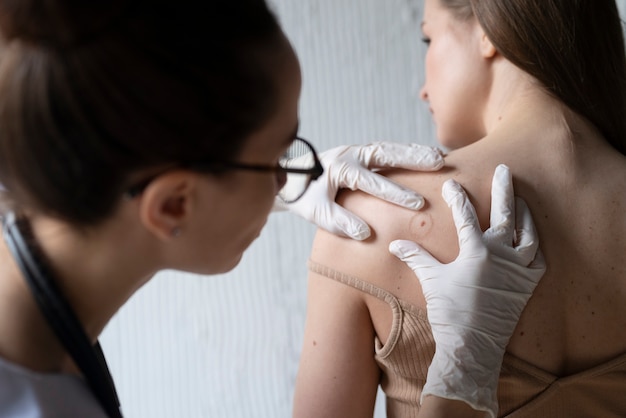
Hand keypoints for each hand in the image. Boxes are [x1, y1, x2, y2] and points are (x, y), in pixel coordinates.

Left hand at [275, 142, 443, 239]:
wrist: (289, 179)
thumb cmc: (303, 197)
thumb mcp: (316, 213)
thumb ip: (339, 222)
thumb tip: (365, 234)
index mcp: (340, 167)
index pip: (372, 181)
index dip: (395, 193)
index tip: (417, 203)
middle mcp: (351, 154)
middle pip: (386, 154)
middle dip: (413, 159)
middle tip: (438, 164)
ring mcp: (357, 151)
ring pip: (390, 149)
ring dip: (414, 152)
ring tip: (439, 158)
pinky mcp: (361, 154)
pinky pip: (387, 151)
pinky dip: (406, 153)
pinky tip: (424, 156)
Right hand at [388, 164, 545, 417]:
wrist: (474, 346)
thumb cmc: (450, 312)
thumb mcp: (431, 281)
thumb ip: (416, 257)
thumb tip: (395, 243)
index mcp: (476, 251)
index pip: (466, 215)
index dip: (458, 197)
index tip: (452, 182)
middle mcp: (502, 255)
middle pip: (506, 214)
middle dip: (504, 189)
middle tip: (505, 169)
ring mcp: (518, 271)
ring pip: (528, 234)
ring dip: (525, 215)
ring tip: (521, 201)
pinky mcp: (527, 286)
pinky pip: (538, 260)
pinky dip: (535, 247)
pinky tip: (531, 240)